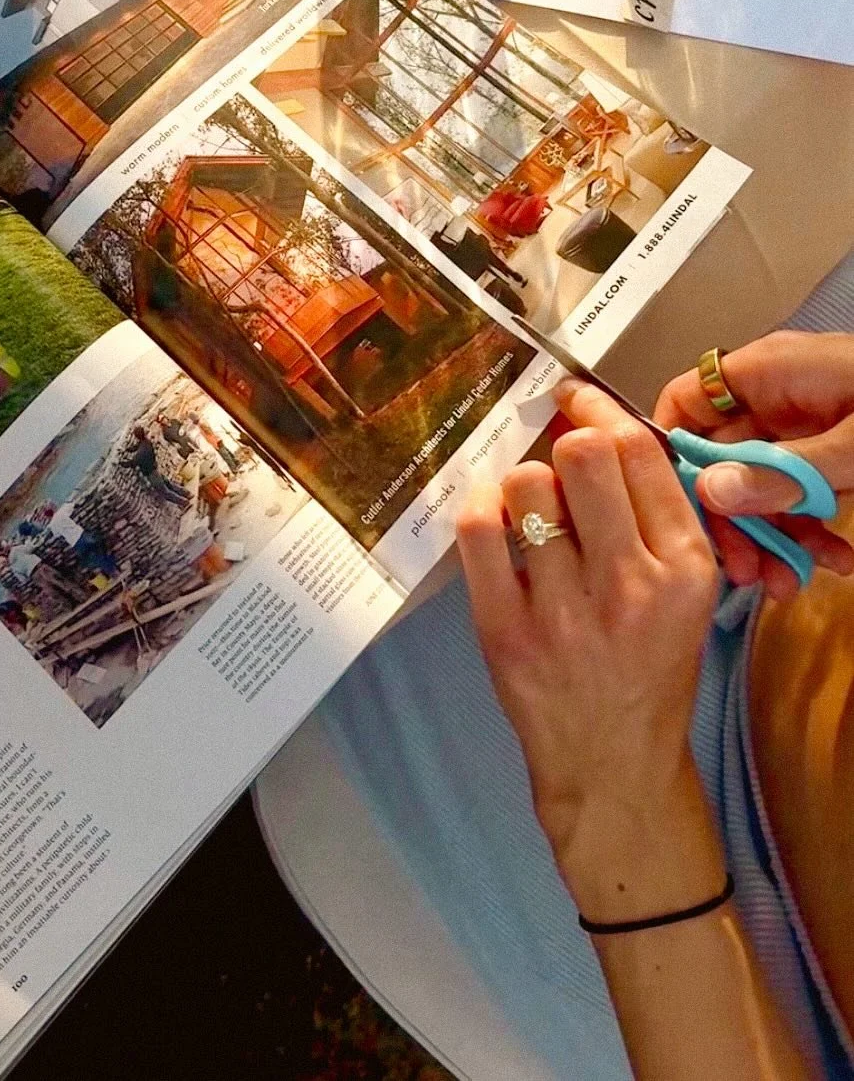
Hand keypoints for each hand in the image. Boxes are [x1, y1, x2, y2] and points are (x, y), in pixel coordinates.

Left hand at [459, 382, 721, 919]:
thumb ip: (656, 513)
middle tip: (560, 464)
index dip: (600, 411)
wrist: (612, 762)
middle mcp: (630, 586)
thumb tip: (597, 423)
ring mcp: (563, 612)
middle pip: (583, 456)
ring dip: (526, 485)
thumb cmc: (650, 667)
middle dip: (567, 445)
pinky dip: (480, 506)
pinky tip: (492, 515)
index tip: (579, 403)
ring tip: (533, 512)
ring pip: (527, 486)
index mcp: (686, 570)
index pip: (639, 453)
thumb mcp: (687, 593)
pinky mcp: (505, 632)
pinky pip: (479, 531)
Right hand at [655, 331, 853, 599]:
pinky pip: (801, 492)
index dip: (668, 452)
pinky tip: (834, 565)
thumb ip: (786, 471)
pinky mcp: (834, 456)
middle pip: (720, 454)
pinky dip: (810, 530)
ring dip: (771, 535)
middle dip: (729, 516)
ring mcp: (807, 426)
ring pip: (760, 483)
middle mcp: (777, 395)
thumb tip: (711, 492)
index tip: (671, 515)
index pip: (686, 398)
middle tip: (742, 574)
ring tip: (789, 585)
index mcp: (770, 371)